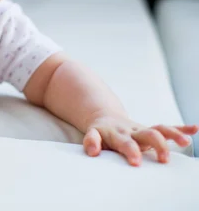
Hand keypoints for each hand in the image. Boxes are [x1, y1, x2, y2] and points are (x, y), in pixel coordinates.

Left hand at [83, 114, 197, 165]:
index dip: (131, 151)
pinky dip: (182, 128)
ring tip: (186, 142)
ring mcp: (143, 130)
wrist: (104, 117)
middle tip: (164, 159)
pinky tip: (195, 128)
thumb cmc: (99, 133)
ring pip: (160, 129)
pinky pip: (167, 127)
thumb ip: (91, 141)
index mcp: (117, 134)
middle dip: (158, 145)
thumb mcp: (92, 135)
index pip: (125, 143)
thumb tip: (92, 152)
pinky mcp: (150, 129)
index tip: (137, 162)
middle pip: (148, 134)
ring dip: (174, 135)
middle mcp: (132, 131)